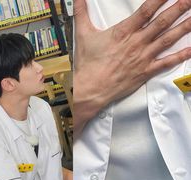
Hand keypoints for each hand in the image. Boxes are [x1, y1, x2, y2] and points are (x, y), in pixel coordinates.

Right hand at [74, 0, 190, 134]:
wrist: (90, 89)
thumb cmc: (88, 64)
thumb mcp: (83, 34)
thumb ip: (81, 11)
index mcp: (123, 32)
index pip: (146, 10)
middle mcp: (136, 43)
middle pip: (162, 22)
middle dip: (178, 8)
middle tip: (189, 0)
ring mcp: (142, 58)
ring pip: (167, 40)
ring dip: (183, 28)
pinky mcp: (145, 72)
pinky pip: (166, 63)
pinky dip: (179, 57)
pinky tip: (190, 50)